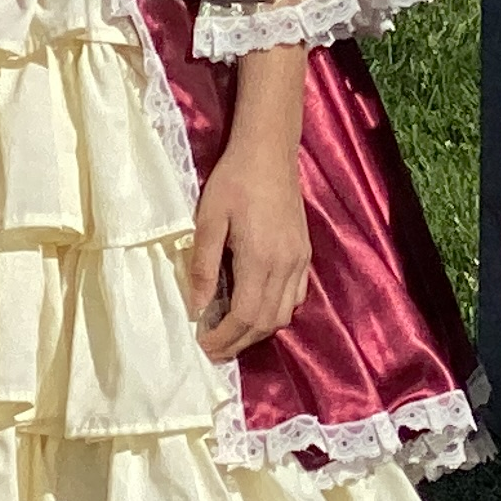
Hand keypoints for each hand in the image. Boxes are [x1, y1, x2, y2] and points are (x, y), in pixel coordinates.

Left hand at [187, 143, 311, 359]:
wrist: (269, 152)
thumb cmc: (234, 181)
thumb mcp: (208, 220)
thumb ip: (202, 267)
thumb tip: (196, 308)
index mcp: (261, 259)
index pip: (244, 315)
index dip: (223, 338)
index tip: (203, 346)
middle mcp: (286, 265)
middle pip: (265, 322)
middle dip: (238, 342)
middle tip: (213, 348)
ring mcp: (300, 260)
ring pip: (284, 314)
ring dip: (258, 331)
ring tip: (231, 333)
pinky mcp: (305, 253)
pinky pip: (296, 296)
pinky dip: (277, 312)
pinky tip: (257, 307)